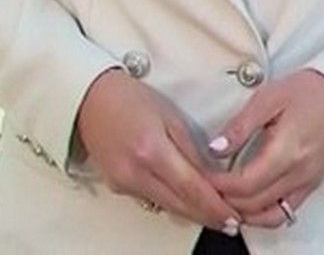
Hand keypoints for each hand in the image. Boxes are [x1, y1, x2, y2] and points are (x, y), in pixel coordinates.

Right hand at [74, 69, 243, 234]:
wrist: (89, 98)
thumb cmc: (131, 98)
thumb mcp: (170, 116)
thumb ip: (192, 150)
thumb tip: (214, 177)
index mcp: (152, 150)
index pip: (191, 188)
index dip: (215, 207)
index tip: (234, 216)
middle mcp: (135, 172)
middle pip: (180, 205)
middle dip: (208, 216)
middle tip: (232, 224)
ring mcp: (124, 183)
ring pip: (166, 206)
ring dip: (192, 213)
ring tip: (215, 216)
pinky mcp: (117, 187)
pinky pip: (151, 200)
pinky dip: (172, 203)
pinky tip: (187, 202)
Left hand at [206, 69, 323, 226]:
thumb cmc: (307, 91)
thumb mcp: (266, 98)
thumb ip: (239, 127)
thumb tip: (215, 149)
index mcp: (287, 151)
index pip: (244, 184)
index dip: (218, 184)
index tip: (203, 175)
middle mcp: (299, 173)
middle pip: (254, 204)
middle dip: (225, 200)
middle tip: (207, 186)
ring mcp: (307, 182)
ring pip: (269, 215)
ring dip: (243, 212)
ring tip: (224, 197)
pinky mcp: (311, 185)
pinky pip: (285, 213)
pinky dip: (263, 214)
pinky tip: (247, 203)